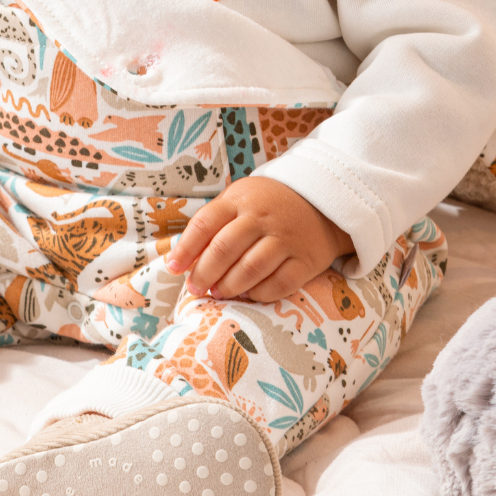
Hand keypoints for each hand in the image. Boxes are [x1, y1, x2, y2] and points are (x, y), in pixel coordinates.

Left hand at [167, 176, 352, 302]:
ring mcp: (285, 238)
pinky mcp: (305, 260)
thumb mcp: (239, 200)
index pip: (205, 223)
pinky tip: (248, 294)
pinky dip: (259, 294)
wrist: (320, 201)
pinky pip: (278, 284)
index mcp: (240, 201)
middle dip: (204, 273)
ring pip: (250, 269)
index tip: (174, 268)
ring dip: (229, 286)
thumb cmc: (267, 204)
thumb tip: (183, 259)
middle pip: (225, 249)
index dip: (186, 248)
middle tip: (196, 288)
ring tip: (219, 292)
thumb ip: (213, 224)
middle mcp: (262, 217)